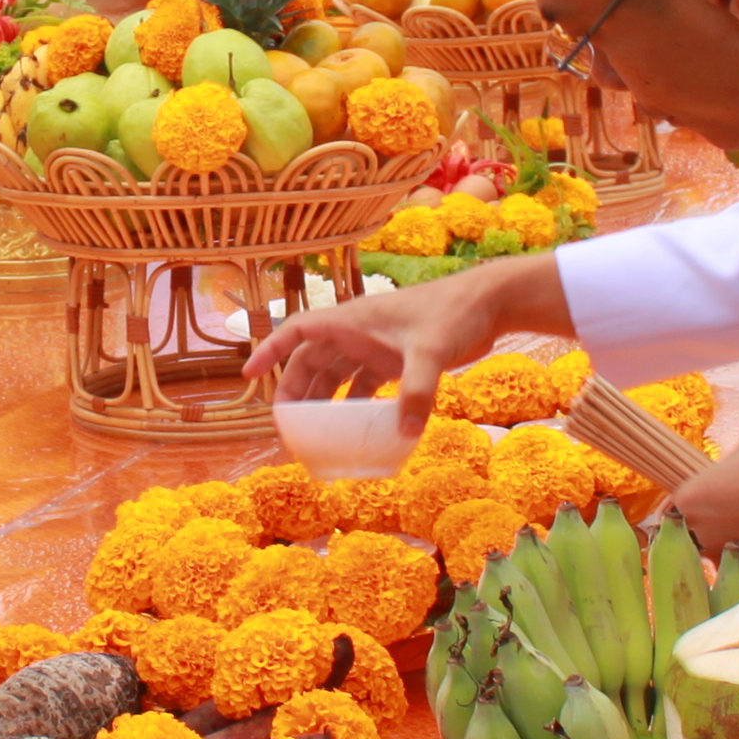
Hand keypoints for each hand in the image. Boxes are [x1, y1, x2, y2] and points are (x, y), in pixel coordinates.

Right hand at [247, 259, 530, 430]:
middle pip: (311, 360)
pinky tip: (359, 429)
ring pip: (337, 374)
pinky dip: (358, 405)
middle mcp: (358, 332)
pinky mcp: (398, 358)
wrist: (489, 303)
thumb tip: (405, 435)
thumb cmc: (454, 314)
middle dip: (295, 389)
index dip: (270, 349)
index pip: (297, 330)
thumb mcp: (431, 353)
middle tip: (285, 423)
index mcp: (352, 320)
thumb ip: (418, 394)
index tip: (249, 374)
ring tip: (314, 432)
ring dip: (323, 400)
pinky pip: (366, 384)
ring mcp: (377, 345)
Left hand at [668, 438, 738, 582]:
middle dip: (713, 533)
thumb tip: (728, 483)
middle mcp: (702, 540)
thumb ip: (725, 474)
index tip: (702, 511)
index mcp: (690, 504)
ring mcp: (728, 566)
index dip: (687, 513)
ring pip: (726, 561)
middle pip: (696, 541)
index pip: (671, 515)